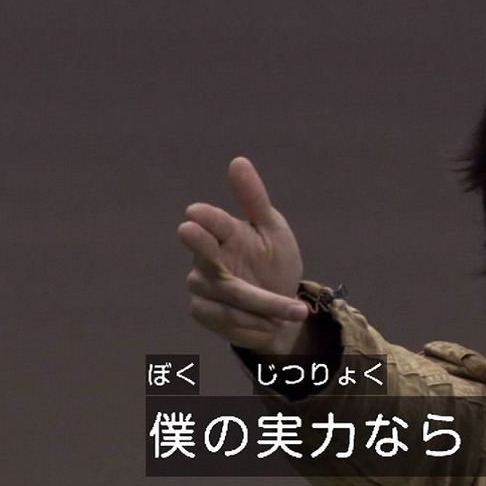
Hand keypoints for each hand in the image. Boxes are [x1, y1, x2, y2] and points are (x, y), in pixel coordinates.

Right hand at [178, 157, 309, 354]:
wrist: (281, 308)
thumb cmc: (274, 261)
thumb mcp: (273, 231)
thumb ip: (255, 201)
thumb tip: (238, 161)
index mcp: (225, 232)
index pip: (212, 222)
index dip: (205, 218)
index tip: (196, 213)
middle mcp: (205, 257)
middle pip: (205, 256)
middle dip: (200, 246)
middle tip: (188, 229)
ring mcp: (201, 285)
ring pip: (229, 295)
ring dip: (266, 306)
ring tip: (296, 311)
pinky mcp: (202, 312)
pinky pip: (229, 320)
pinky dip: (257, 324)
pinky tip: (273, 324)